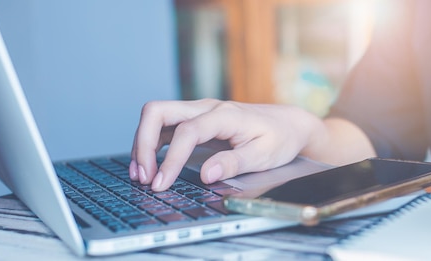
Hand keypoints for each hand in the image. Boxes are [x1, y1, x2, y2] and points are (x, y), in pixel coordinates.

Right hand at [130, 99, 324, 191]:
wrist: (289, 124)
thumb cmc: (279, 138)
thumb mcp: (264, 155)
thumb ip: (234, 163)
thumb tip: (207, 175)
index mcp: (225, 115)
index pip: (187, 132)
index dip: (170, 159)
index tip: (161, 184)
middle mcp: (207, 108)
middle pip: (158, 111)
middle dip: (143, 143)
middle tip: (144, 176)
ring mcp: (200, 112)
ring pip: (157, 117)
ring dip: (144, 144)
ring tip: (141, 175)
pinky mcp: (196, 121)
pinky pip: (165, 127)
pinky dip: (152, 144)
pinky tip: (150, 165)